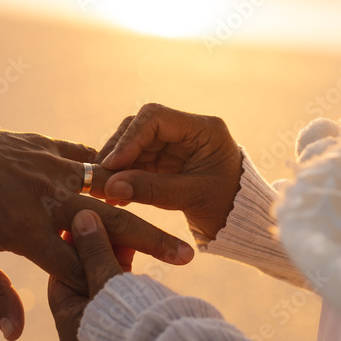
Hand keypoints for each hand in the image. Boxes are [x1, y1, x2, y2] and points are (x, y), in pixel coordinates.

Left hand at [0, 108, 193, 340]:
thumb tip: (16, 335)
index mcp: (24, 229)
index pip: (76, 266)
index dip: (103, 286)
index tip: (132, 302)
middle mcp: (45, 196)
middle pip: (110, 224)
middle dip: (151, 241)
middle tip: (188, 256)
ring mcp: (50, 167)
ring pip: (109, 191)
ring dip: (141, 208)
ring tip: (174, 221)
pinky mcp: (48, 146)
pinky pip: (89, 159)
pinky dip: (111, 173)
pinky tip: (132, 185)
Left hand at [48, 210, 125, 340]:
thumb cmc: (136, 327)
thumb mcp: (108, 286)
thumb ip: (95, 252)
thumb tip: (82, 218)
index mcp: (68, 321)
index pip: (61, 272)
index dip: (71, 243)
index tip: (81, 218)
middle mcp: (83, 324)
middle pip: (83, 273)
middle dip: (96, 246)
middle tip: (102, 217)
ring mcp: (105, 321)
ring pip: (103, 276)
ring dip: (113, 251)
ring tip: (123, 227)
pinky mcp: (127, 317)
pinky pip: (120, 283)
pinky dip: (125, 263)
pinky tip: (135, 242)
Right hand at [95, 104, 241, 242]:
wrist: (241, 222)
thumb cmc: (227, 207)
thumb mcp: (191, 198)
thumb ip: (152, 189)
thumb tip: (110, 186)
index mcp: (203, 129)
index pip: (155, 118)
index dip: (129, 138)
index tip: (111, 164)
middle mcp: (187, 130)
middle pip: (140, 128)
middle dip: (118, 151)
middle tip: (98, 177)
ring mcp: (175, 144)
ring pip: (134, 144)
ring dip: (117, 166)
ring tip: (102, 190)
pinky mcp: (166, 160)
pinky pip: (137, 161)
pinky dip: (124, 176)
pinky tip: (113, 195)